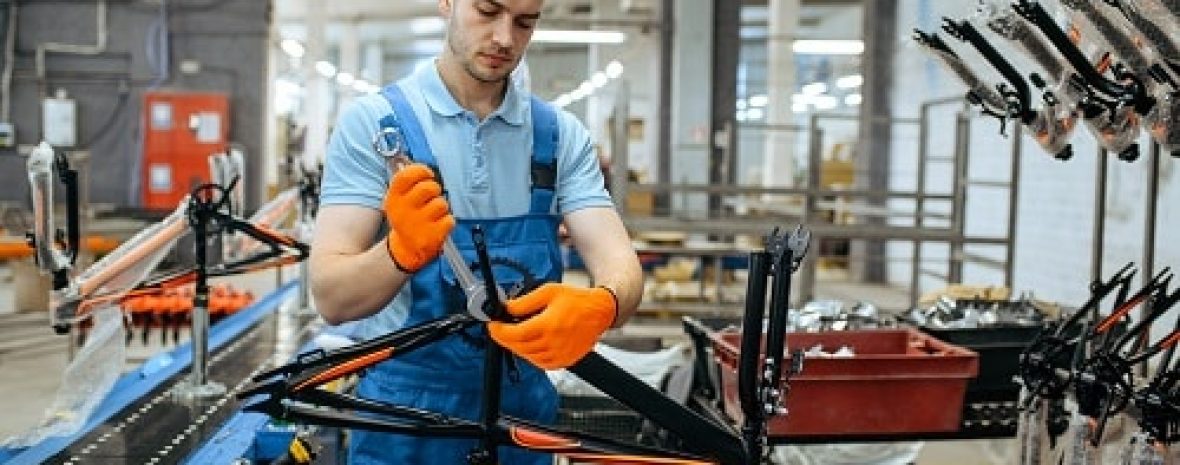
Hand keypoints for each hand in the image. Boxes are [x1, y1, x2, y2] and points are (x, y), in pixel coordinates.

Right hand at [384, 165, 453, 272]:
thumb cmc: (407, 218)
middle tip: (431, 197)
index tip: (428, 175)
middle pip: (429, 187)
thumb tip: (424, 168)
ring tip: (434, 214)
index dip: (421, 171)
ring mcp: (418, 225)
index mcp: (394, 198)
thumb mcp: (399, 200)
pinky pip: (449, 219)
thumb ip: (409, 183)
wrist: (405, 249)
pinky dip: (447, 221)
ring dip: (441, 207)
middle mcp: (404, 211)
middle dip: (435, 189)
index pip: (406, 175)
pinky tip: (438, 225)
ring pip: (441, 203)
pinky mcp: (433, 236)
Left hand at [488, 283, 616, 369]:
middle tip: (500, 329)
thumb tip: (507, 308)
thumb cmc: (577, 301)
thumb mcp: (548, 292)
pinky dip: (531, 355)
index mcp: (548, 325)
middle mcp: (554, 343)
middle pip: (518, 347)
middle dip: (505, 338)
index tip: (493, 325)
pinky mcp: (564, 361)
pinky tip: (530, 343)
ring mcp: (560, 355)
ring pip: (528, 356)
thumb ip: (525, 302)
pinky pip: (540, 363)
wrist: (599, 312)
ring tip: (515, 334)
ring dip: (517, 346)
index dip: (499, 331)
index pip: (515, 334)